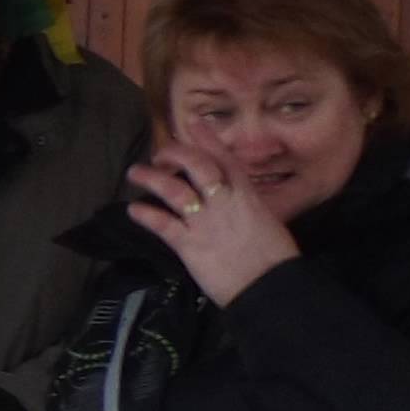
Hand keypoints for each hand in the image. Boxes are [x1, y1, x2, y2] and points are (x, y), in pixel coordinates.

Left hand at [127, 139, 297, 303]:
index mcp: (247, 196)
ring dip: (151, 178)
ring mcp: (205, 222)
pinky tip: (133, 210)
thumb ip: (249, 209)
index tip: (194, 122)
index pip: (225, 159)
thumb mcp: (268, 223)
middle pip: (196, 165)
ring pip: (174, 190)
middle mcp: (224, 202)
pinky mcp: (190, 244)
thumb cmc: (275, 260)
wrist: (271, 288)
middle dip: (175, 153)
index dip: (208, 139)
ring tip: (135, 173)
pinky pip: (163, 224)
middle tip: (159, 153)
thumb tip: (238, 204)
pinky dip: (146, 215)